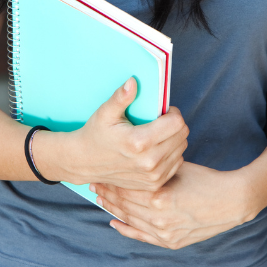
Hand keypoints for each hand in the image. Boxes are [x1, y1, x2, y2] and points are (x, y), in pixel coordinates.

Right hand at [36, 78, 187, 189]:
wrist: (84, 163)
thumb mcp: (105, 113)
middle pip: (182, 135)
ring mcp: (153, 176)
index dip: (172, 113)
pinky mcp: (154, 185)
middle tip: (159, 121)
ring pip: (181, 149)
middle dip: (174, 124)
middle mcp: (150, 161)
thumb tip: (133, 81)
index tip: (161, 111)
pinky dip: (171, 154)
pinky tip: (156, 149)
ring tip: (157, 135)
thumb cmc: (95, 134)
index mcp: (139, 142)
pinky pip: (176, 163)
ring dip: (173, 139)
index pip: (177, 123)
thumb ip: (121, 97)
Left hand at [91, 161, 256, 248]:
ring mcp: (163, 233)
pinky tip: (114, 222)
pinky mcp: (170, 242)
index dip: (112, 180)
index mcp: (158, 196)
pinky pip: (142, 237)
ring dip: (114, 209)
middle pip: (124, 204)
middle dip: (108, 193)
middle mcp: (158, 217)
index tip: (101, 171)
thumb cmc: (206, 179)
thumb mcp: (178, 168)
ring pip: (130, 220)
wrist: (232, 201)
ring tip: (101, 199)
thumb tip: (136, 160)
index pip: (126, 187)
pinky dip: (126, 229)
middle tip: (95, 184)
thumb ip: (155, 169)